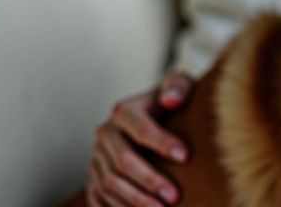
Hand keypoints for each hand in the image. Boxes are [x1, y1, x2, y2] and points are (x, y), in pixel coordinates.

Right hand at [86, 72, 193, 206]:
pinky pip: (98, 197)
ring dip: (134, 201)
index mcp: (124, 111)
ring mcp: (97, 156)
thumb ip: (178, 87)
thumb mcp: (180, 85)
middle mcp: (105, 133)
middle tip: (174, 196)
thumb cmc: (174, 100)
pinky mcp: (95, 175)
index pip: (141, 129)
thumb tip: (170, 100)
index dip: (162, 143)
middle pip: (122, 161)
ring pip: (109, 183)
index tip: (185, 157)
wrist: (155, 113)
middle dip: (149, 180)